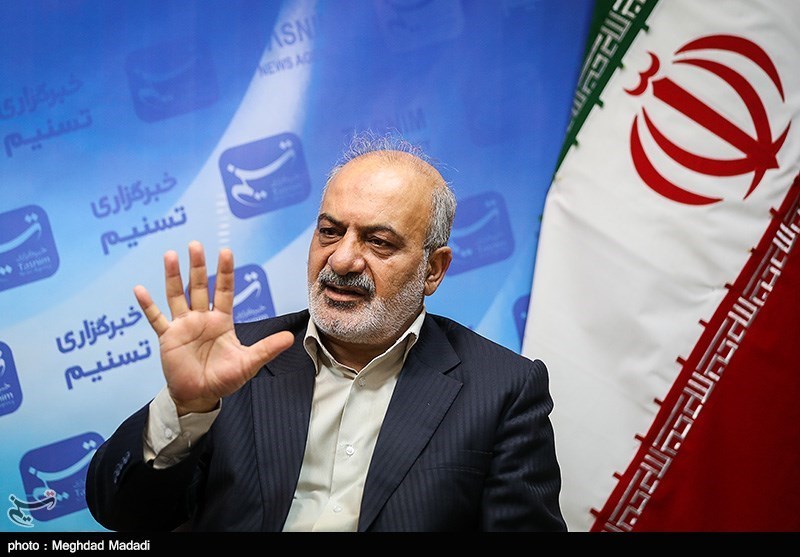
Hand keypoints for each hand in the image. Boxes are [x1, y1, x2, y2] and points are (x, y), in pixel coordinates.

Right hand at [134, 241, 293, 415]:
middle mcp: (202, 319)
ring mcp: (183, 326)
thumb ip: (266, 349)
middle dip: (198, 266)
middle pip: (199, 287)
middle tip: (196, 244)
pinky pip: (156, 318)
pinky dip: (148, 305)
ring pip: (177, 296)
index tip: (226, 251)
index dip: (225, 272)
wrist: (200, 396)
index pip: (224, 291)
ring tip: (170, 255)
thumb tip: (290, 338)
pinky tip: (140, 288)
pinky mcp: (168, 338)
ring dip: (173, 276)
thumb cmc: (224, 379)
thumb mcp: (248, 363)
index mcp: (221, 321)